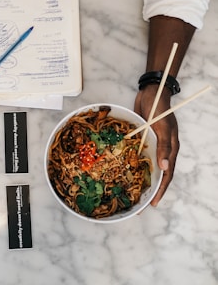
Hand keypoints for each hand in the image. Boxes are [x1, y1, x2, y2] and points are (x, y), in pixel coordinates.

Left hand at [134, 84, 179, 205]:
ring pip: (147, 166)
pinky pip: (139, 155)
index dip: (160, 190)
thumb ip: (165, 147)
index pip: (167, 175)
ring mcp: (152, 145)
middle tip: (139, 203)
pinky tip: (124, 171)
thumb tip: (165, 168)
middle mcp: (162, 150)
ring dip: (141, 179)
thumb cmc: (159, 108)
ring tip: (131, 192)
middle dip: (150, 189)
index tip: (152, 203)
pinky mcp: (143, 139)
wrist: (151, 92)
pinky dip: (133, 164)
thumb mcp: (163, 127)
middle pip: (157, 174)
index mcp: (170, 149)